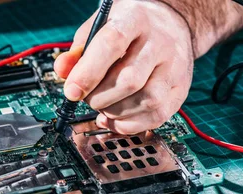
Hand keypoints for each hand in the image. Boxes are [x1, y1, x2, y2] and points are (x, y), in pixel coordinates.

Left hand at [54, 0, 193, 134]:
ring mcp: (174, 67)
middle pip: (129, 80)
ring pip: (145, 102)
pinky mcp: (180, 90)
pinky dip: (129, 124)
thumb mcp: (100, 27)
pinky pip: (156, 117)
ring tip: (103, 106)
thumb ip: (78, 51)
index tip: (71, 92)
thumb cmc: (130, 28)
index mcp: (135, 19)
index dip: (88, 73)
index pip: (112, 44)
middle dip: (99, 98)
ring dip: (115, 112)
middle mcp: (159, 42)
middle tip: (88, 97)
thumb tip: (62, 71)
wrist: (172, 25)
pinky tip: (116, 117)